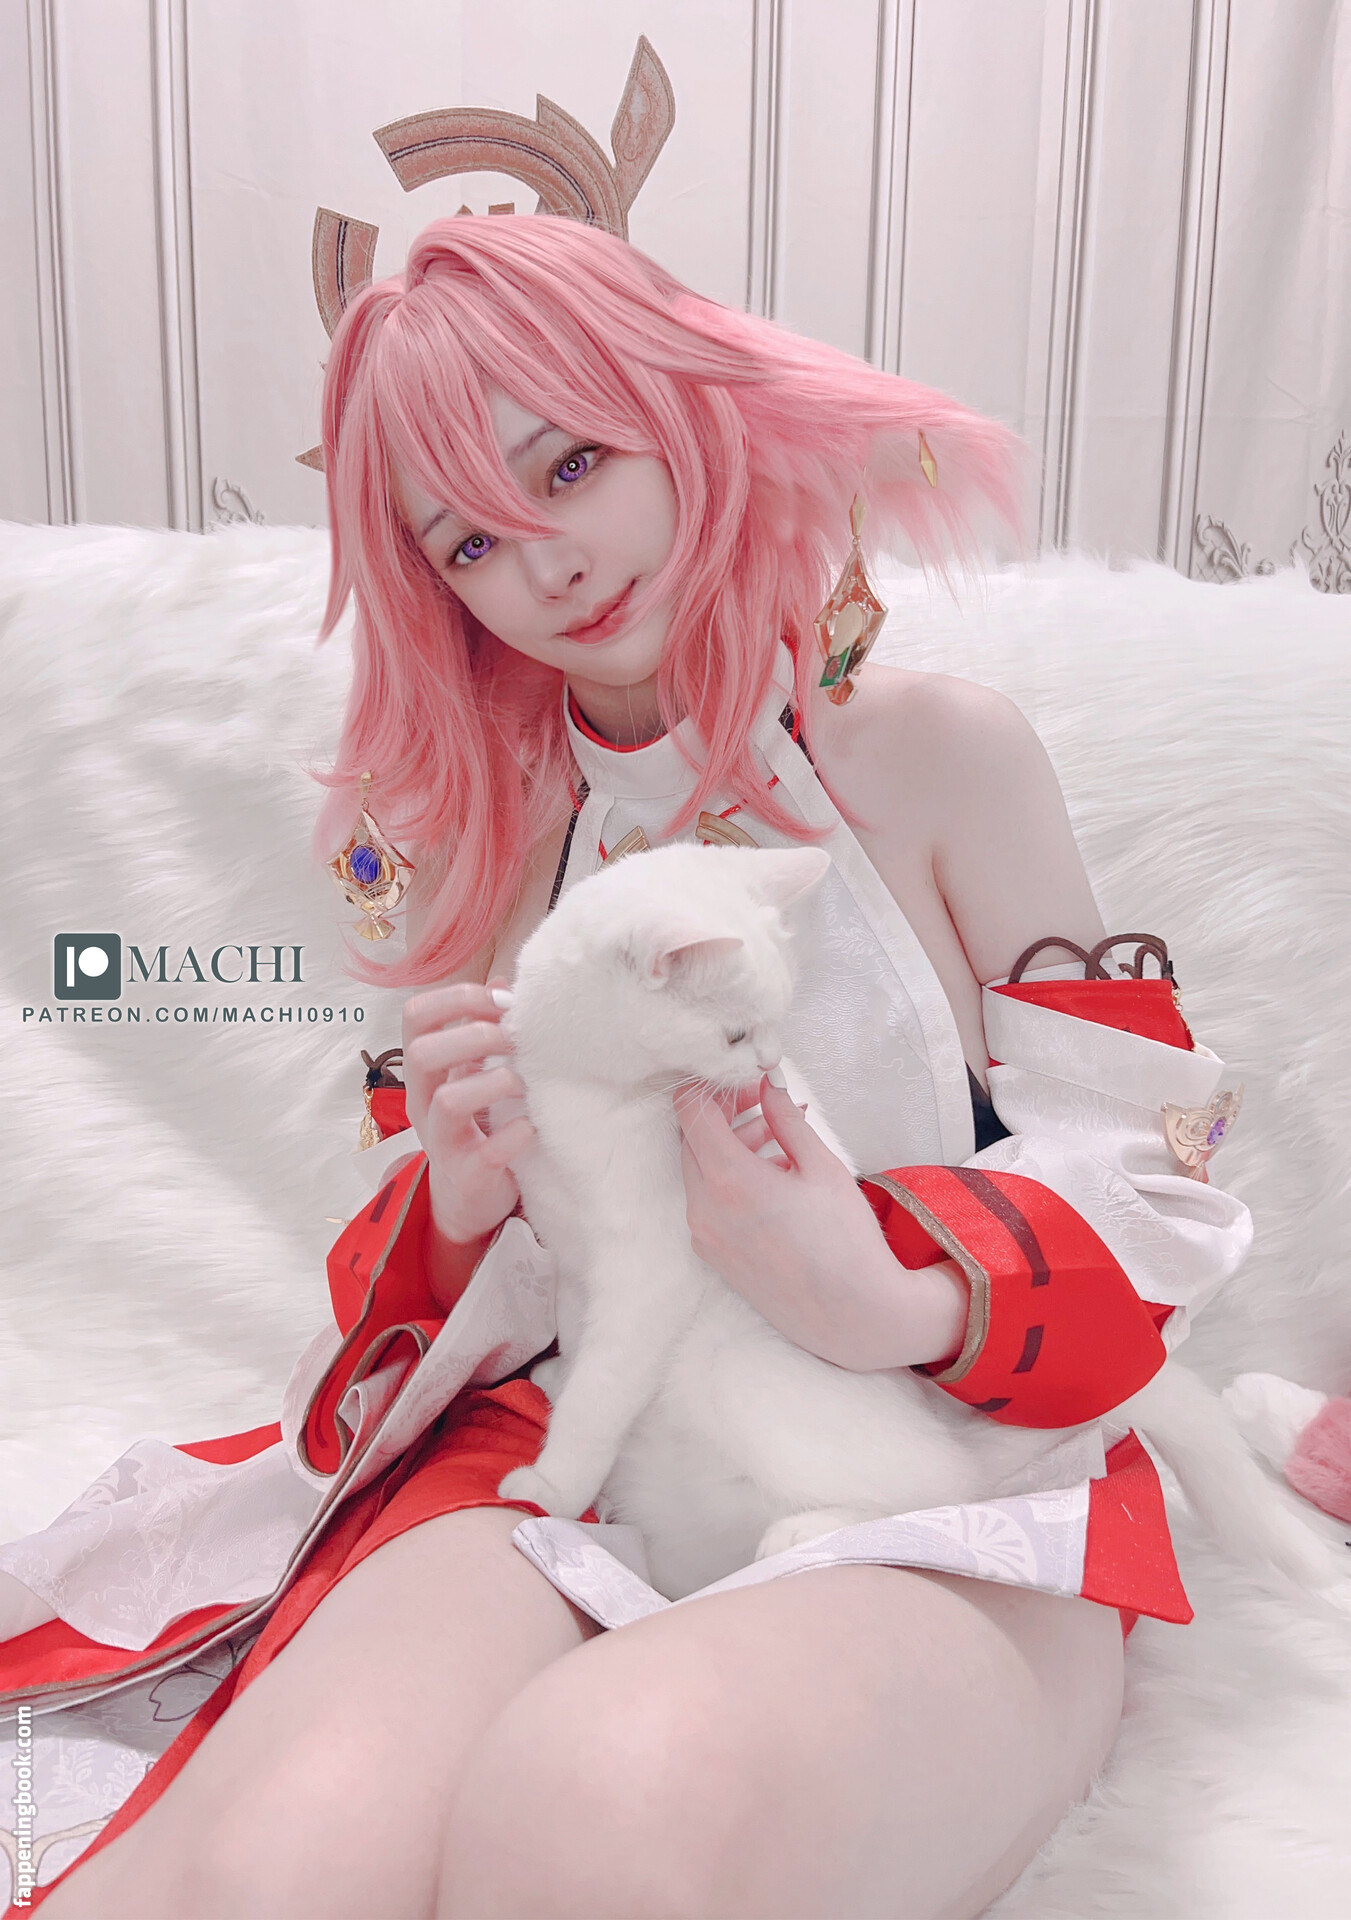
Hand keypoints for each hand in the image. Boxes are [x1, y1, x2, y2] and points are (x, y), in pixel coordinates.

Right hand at [401, 975, 534, 1252]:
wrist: (468, 1197)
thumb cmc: (473, 1123)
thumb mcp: (470, 1073)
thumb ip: (481, 1030)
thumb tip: (503, 984)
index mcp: (424, 1071)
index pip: (414, 1016)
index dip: (455, 999)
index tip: (499, 1003)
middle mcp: (423, 1102)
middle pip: (423, 1054)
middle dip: (476, 1037)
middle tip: (517, 1041)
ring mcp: (441, 1141)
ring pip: (449, 1101)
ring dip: (494, 1082)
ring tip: (523, 1084)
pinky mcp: (468, 1175)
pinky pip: (487, 1152)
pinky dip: (514, 1134)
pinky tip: (530, 1126)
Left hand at [675, 1076, 969, 1371]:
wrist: (852, 1315)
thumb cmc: (845, 1242)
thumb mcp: (822, 1167)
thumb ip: (786, 1120)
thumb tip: (769, 1084)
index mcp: (728, 1180)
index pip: (690, 1111)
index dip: (714, 1087)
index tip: (746, 1082)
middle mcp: (704, 1208)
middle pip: (691, 1139)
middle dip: (723, 1114)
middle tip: (764, 1104)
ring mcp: (704, 1235)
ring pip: (699, 1171)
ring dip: (730, 1146)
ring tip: (779, 1138)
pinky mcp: (713, 1255)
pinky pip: (708, 1202)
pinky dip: (729, 1180)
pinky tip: (773, 1176)